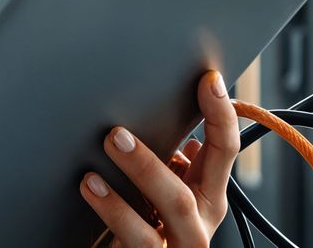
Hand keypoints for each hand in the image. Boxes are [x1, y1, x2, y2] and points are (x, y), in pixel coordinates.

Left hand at [79, 70, 239, 247]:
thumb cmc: (159, 219)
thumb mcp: (173, 188)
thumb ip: (176, 159)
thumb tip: (174, 116)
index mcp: (208, 198)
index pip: (224, 152)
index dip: (220, 116)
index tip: (208, 81)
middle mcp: (194, 227)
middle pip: (181, 201)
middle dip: (147, 168)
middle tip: (115, 136)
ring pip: (146, 235)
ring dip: (116, 205)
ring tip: (90, 179)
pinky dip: (105, 223)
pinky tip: (88, 198)